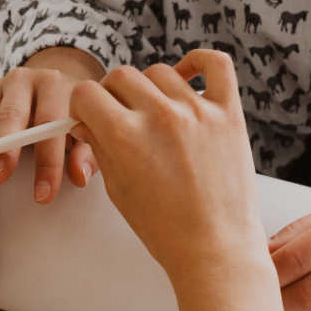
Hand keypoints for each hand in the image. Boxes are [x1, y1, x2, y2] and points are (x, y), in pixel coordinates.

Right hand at [0, 47, 102, 203]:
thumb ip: (85, 152)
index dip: (49, 161)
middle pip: (10, 113)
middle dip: (4, 147)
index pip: (52, 123)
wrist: (60, 86)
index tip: (43, 194)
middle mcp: (22, 81)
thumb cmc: (72, 117)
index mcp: (55, 86)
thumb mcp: (85, 132)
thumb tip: (81, 176)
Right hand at [68, 50, 266, 283]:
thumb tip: (86, 118)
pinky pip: (215, 64)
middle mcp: (160, 116)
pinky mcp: (228, 113)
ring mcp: (197, 111)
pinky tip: (187, 75)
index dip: (82, 105)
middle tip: (121, 118)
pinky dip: (198, 61)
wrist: (215, 249)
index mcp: (125, 137)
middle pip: (121, 77)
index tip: (89, 115)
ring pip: (160, 71)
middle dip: (112, 96)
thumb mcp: (117, 188)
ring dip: (150, 89)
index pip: (86, 93)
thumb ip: (98, 146)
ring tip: (156, 115)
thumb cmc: (164, 228)